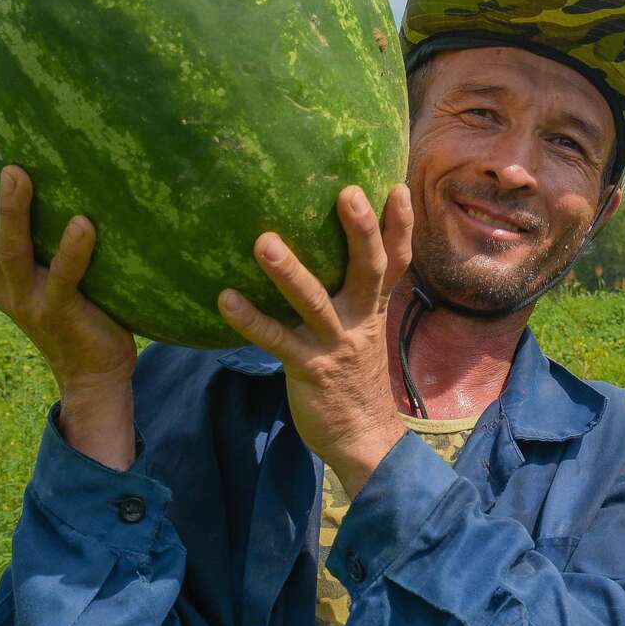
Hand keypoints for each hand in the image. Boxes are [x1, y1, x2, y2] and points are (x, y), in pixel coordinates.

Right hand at [0, 152, 135, 397]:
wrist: (94, 378)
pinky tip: (82, 223)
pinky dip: (72, 251)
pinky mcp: (61, 314)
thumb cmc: (78, 315)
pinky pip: (64, 279)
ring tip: (15, 174)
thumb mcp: (47, 277)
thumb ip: (41, 245)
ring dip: (10, 212)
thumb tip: (56, 190)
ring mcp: (30, 301)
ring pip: (10, 253)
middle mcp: (5, 287)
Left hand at [218, 184, 413, 488]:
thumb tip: (328, 260)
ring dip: (289, 271)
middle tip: (347, 192)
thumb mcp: (362, 333)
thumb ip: (351, 298)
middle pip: (368, 269)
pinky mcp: (308, 369)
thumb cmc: (353, 380)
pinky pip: (276, 340)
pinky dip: (249, 320)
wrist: (363, 439)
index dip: (400, 226)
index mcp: (373, 309)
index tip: (395, 186)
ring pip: (314, 301)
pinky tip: (224, 298)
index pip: (396, 262)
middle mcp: (359, 321)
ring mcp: (335, 345)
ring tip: (263, 240)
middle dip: (362, 230)